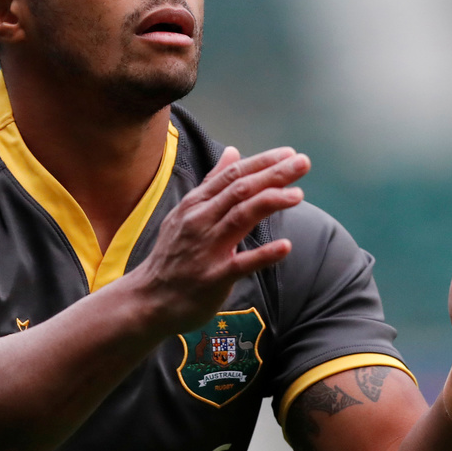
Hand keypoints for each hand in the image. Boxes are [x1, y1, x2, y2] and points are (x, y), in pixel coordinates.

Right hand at [128, 146, 309, 333]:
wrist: (148, 299)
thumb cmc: (173, 255)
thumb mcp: (186, 212)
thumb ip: (212, 183)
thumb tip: (232, 152)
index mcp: (196, 204)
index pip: (232, 175)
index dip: (262, 162)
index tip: (289, 153)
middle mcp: (200, 220)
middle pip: (240, 190)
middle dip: (273, 174)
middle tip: (303, 163)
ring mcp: (206, 248)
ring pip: (240, 217)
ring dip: (270, 202)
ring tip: (298, 195)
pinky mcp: (214, 277)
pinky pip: (242, 264)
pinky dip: (264, 254)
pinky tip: (286, 246)